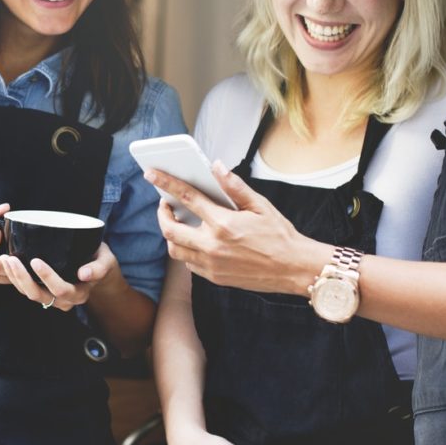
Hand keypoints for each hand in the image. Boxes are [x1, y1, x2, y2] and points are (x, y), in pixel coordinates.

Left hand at [0, 242, 118, 310]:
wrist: (96, 268)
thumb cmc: (100, 260)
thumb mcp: (105, 261)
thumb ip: (98, 268)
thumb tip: (84, 274)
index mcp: (79, 293)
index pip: (61, 289)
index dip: (47, 277)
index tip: (35, 260)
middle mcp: (64, 300)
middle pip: (39, 295)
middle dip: (23, 278)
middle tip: (12, 259)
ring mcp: (51, 298)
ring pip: (29, 294)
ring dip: (14, 278)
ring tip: (5, 259)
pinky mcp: (42, 292)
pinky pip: (25, 289)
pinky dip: (14, 277)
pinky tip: (7, 263)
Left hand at [146, 163, 325, 293]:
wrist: (294, 269)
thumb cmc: (279, 235)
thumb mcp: (260, 205)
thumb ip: (234, 186)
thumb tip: (216, 167)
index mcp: (223, 223)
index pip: (186, 197)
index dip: (166, 183)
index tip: (151, 174)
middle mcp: (212, 245)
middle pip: (170, 229)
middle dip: (162, 214)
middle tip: (165, 204)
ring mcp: (211, 264)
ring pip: (175, 250)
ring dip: (171, 234)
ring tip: (177, 222)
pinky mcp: (214, 277)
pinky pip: (188, 264)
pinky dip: (185, 250)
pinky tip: (194, 240)